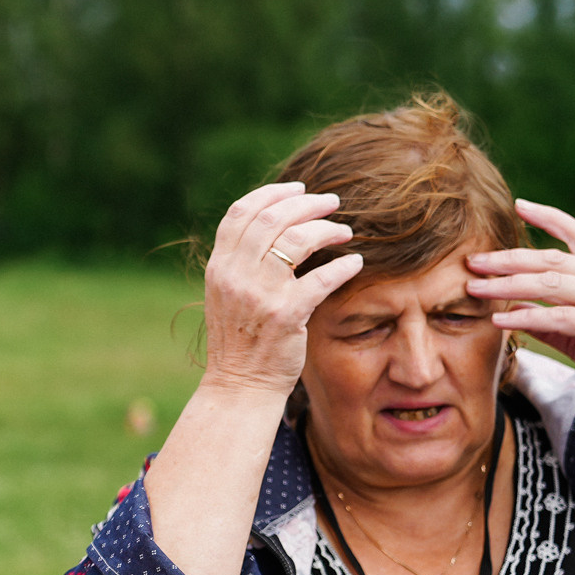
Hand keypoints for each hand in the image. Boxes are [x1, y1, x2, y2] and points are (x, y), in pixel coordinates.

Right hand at [200, 181, 365, 396]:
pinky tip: (355, 263)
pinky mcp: (286, 315)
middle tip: (331, 203)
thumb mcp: (227, 295)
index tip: (298, 188)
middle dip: (307, 204)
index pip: (241, 213)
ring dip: (327, 229)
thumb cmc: (239, 340)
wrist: (239, 385)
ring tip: (345, 231)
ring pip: (297, 240)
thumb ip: (243, 262)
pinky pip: (321, 278)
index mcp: (219, 267)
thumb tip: (274, 225)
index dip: (272, 194)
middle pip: (272, 219)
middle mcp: (234, 276)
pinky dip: (343, 266)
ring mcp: (259, 295)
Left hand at [467, 201, 574, 413]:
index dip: (550, 217)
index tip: (519, 205)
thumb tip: (513, 308)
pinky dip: (526, 317)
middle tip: (474, 260)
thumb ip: (549, 319)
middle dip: (509, 258)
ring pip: (552, 284)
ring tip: (475, 288)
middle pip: (553, 259)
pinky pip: (559, 317)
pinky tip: (499, 320)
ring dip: (509, 285)